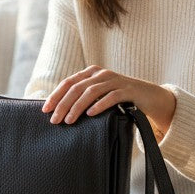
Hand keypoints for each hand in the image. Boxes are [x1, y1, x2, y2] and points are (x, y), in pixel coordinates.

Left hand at [43, 65, 175, 135]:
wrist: (149, 96)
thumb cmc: (120, 99)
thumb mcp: (99, 95)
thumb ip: (83, 98)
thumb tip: (59, 112)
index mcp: (91, 73)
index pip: (68, 83)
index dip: (55, 96)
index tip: (45, 110)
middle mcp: (102, 73)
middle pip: (77, 88)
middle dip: (63, 104)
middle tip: (55, 120)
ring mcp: (115, 80)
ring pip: (91, 91)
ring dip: (78, 107)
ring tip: (69, 120)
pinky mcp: (128, 90)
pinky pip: (112, 96)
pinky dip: (100, 104)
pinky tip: (91, 114)